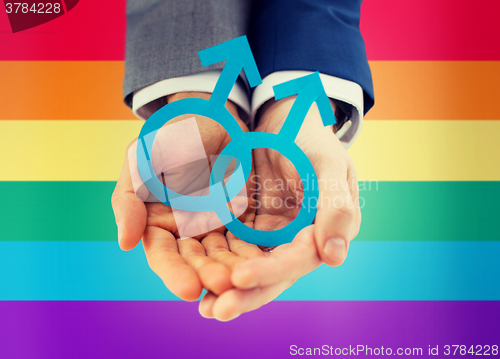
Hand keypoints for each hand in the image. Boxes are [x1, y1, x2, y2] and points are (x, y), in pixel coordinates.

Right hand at [111, 92, 258, 300]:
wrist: (207, 118)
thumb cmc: (167, 139)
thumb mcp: (140, 164)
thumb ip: (129, 202)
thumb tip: (125, 242)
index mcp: (158, 224)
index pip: (163, 255)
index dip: (174, 273)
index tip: (189, 289)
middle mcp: (186, 232)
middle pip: (196, 261)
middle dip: (208, 275)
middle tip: (224, 285)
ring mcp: (215, 226)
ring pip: (224, 255)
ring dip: (233, 269)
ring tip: (244, 280)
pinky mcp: (241, 216)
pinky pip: (247, 238)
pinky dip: (253, 252)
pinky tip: (262, 264)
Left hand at [199, 97, 360, 319]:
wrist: (285, 121)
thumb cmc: (312, 139)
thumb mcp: (328, 164)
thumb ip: (336, 206)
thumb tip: (333, 257)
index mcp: (323, 230)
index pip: (299, 258)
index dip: (271, 270)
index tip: (240, 278)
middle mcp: (297, 239)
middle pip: (272, 273)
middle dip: (246, 294)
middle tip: (216, 310)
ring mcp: (272, 234)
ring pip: (249, 266)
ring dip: (227, 286)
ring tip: (202, 305)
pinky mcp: (248, 225)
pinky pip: (231, 248)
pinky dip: (216, 263)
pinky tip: (195, 276)